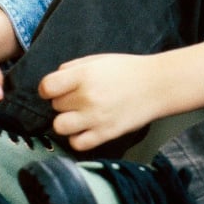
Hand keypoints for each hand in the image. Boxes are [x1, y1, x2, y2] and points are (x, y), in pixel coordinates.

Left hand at [39, 53, 170, 151]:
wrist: (157, 85)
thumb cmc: (127, 70)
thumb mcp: (97, 60)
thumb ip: (72, 68)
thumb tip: (53, 82)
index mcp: (83, 75)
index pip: (46, 87)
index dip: (47, 89)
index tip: (55, 89)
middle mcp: (86, 97)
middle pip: (55, 106)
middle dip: (63, 102)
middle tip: (79, 98)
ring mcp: (95, 118)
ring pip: (60, 126)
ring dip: (66, 121)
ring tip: (79, 115)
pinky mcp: (105, 134)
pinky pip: (77, 143)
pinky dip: (78, 138)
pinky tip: (86, 128)